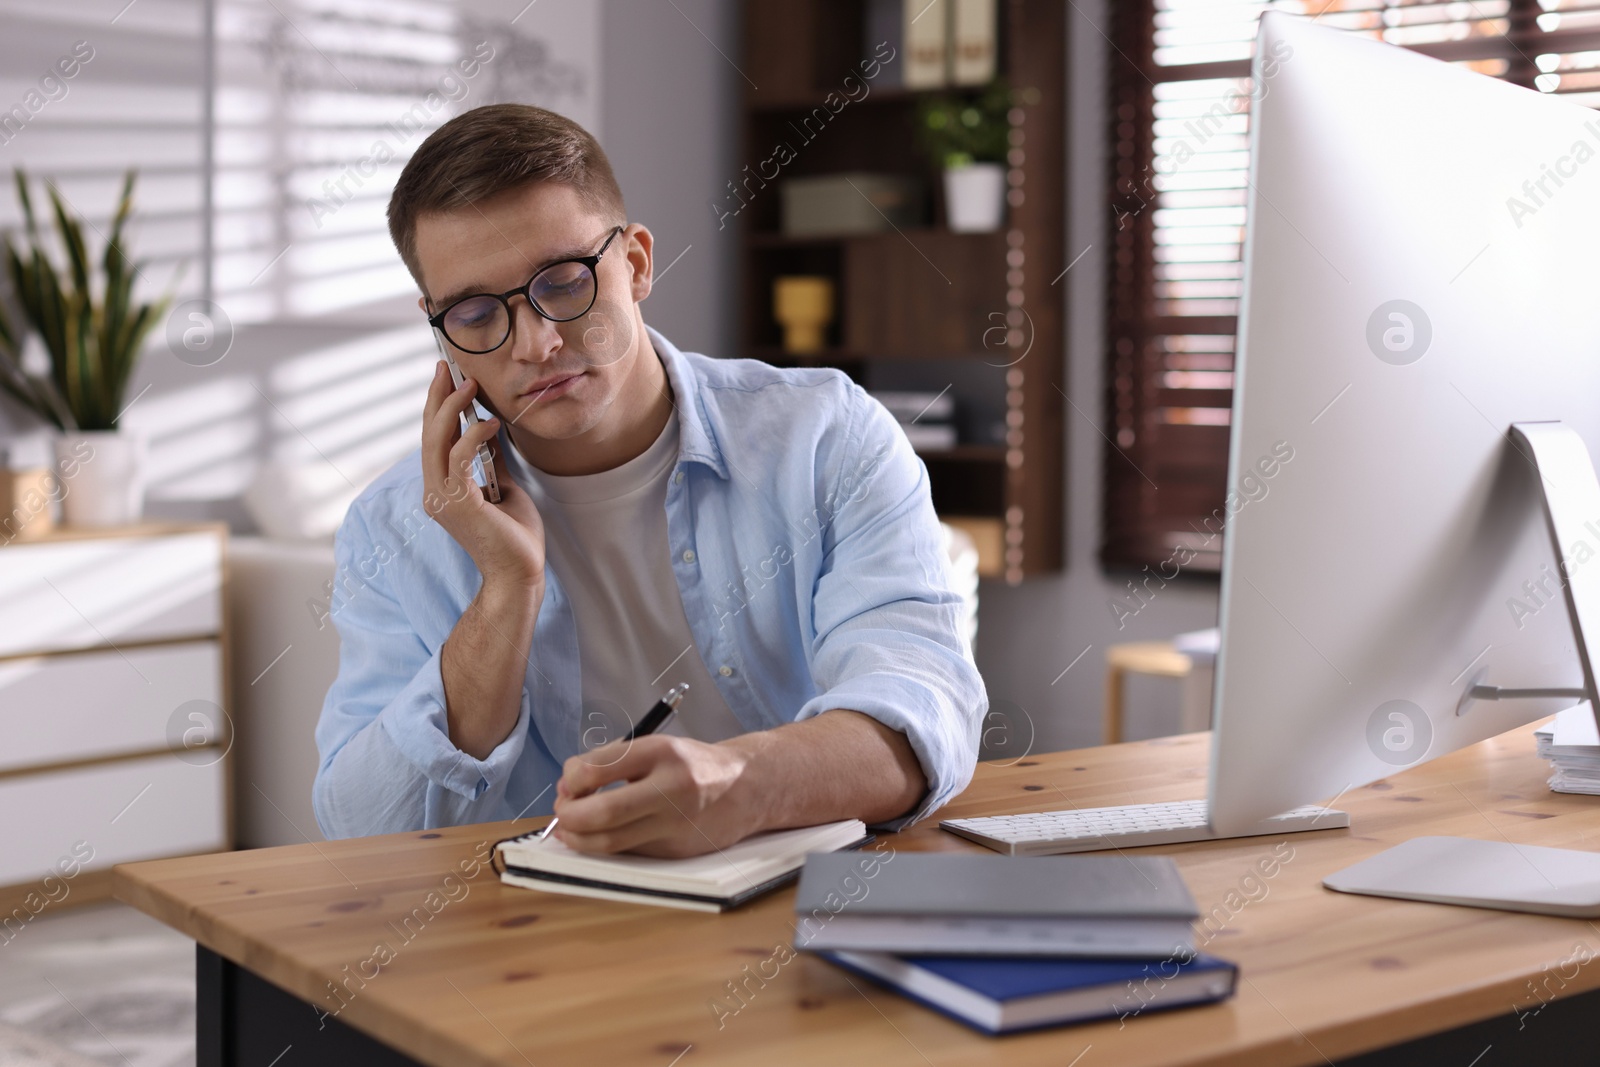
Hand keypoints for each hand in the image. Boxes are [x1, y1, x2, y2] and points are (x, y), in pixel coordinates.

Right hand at [422, 360, 545, 592]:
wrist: (520, 573)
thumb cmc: (515, 536)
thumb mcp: (504, 487)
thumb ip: (490, 459)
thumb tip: (490, 427)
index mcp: (442, 489)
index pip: (433, 439)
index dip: (436, 406)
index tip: (445, 375)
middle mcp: (434, 492)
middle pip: (428, 434)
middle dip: (437, 397)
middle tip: (447, 366)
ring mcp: (442, 500)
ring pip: (437, 442)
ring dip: (453, 409)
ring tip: (471, 386)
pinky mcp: (459, 505)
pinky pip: (460, 460)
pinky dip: (472, 436)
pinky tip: (490, 422)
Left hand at [550, 735, 765, 857]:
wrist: (746, 786)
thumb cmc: (692, 765)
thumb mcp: (656, 747)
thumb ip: (612, 762)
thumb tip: (568, 787)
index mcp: (662, 752)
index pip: (599, 768)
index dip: (571, 778)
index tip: (568, 781)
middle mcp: (671, 787)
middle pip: (604, 812)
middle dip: (568, 815)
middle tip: (562, 811)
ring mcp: (676, 823)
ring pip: (611, 842)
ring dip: (578, 838)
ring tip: (571, 828)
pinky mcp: (677, 850)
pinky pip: (628, 852)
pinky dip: (606, 846)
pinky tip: (599, 836)